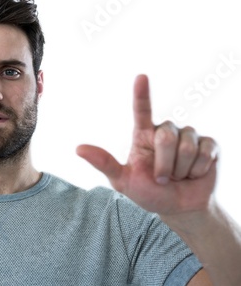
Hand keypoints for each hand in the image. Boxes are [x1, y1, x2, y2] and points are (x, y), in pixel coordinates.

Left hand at [76, 75, 217, 216]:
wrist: (179, 208)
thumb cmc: (149, 193)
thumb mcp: (123, 181)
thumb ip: (104, 163)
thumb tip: (78, 148)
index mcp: (143, 136)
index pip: (142, 110)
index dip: (142, 94)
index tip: (141, 77)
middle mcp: (165, 132)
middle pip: (166, 136)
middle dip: (164, 164)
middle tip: (162, 179)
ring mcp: (188, 136)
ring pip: (186, 146)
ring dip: (180, 170)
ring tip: (177, 177)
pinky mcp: (208, 145)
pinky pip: (205, 151)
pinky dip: (197, 170)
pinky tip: (194, 174)